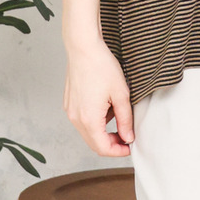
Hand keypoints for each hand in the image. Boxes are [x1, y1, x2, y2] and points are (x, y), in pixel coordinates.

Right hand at [63, 36, 134, 155]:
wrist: (83, 48)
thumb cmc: (101, 67)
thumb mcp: (121, 94)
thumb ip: (125, 119)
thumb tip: (128, 137)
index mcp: (89, 120)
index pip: (103, 148)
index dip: (118, 151)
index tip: (130, 147)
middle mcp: (76, 119)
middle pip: (94, 143)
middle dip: (111, 143)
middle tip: (126, 135)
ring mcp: (70, 111)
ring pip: (88, 132)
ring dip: (103, 130)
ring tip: (116, 111)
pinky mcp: (69, 103)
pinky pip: (82, 120)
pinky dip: (95, 119)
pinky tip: (105, 103)